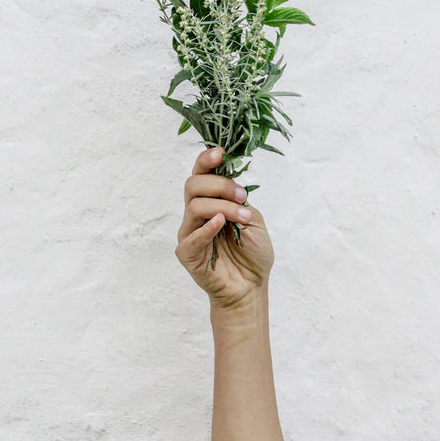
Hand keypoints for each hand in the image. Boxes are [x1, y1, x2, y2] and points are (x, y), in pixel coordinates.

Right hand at [175, 146, 274, 311]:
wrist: (251, 286)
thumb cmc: (252, 253)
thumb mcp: (252, 218)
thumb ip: (239, 199)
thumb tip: (230, 179)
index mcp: (211, 200)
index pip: (200, 173)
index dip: (207, 160)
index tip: (221, 153)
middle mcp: (196, 213)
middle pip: (193, 185)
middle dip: (220, 185)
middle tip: (242, 196)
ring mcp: (189, 232)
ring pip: (195, 206)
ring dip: (223, 207)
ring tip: (243, 217)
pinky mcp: (186, 253)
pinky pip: (192, 236)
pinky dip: (207, 227)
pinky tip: (221, 224)